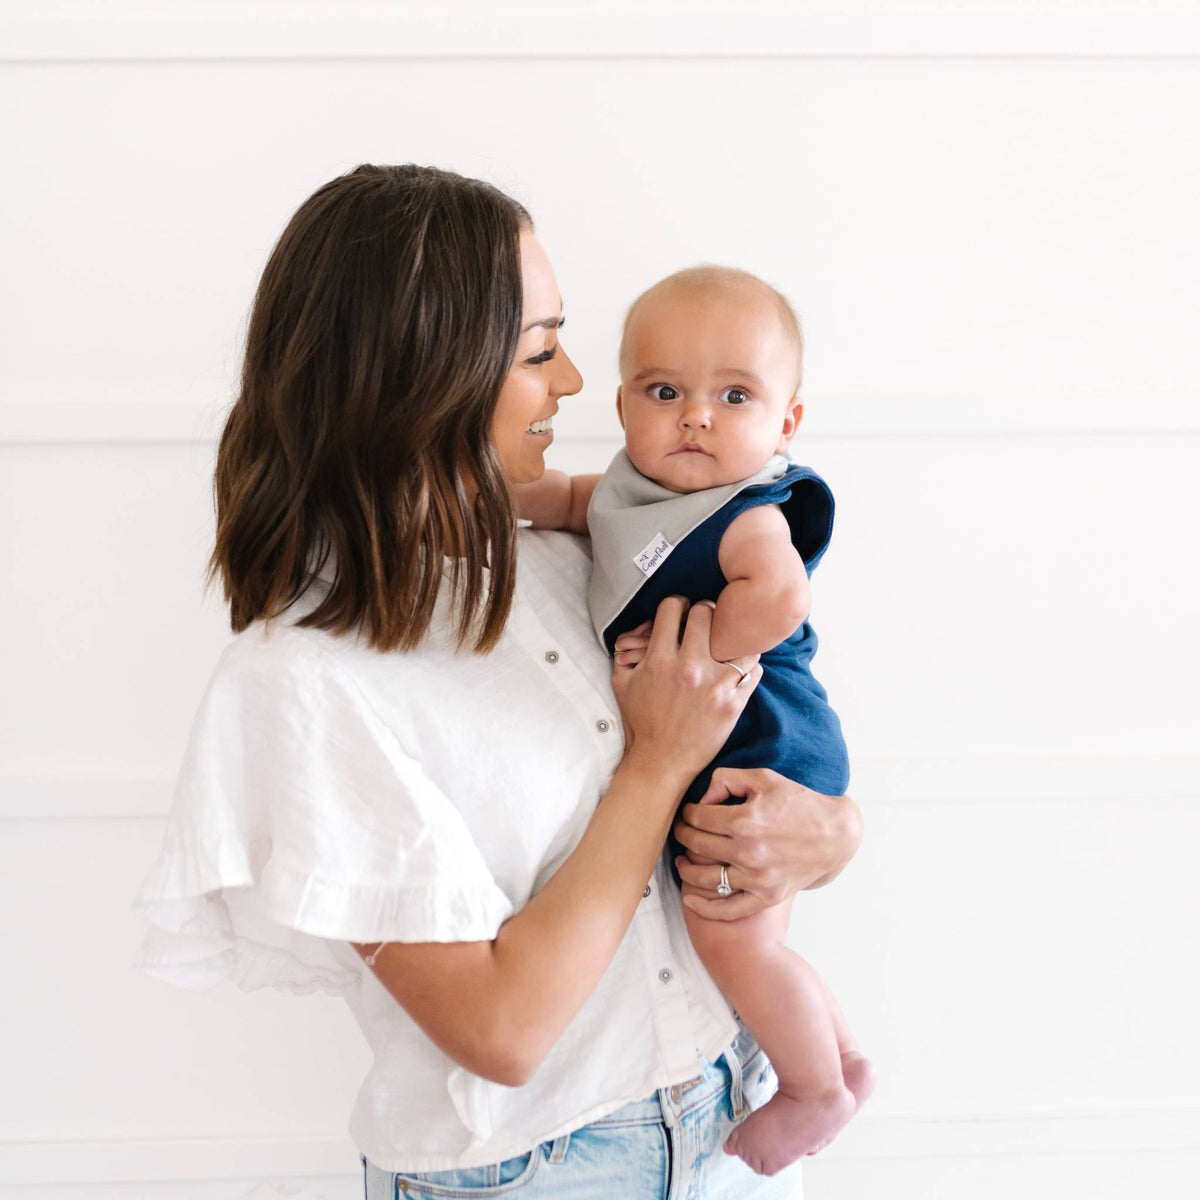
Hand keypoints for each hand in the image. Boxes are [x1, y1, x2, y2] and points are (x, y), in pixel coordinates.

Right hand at [610, 597, 761, 785]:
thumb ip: (627, 649)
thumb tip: (643, 625)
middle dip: (703, 613)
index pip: (673, 607)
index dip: (676, 605)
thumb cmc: (641, 721)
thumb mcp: (622, 682)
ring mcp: (715, 685)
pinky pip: (754, 669)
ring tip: (726, 644)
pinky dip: (748, 665)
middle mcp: (689, 668)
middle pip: (706, 612)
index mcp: (659, 660)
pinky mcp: (733, 703)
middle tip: (705, 623)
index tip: (680, 613)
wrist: (661, 762)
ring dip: (731, 637)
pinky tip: (737, 668)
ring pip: (737, 637)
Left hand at [672, 767, 862, 920]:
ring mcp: (758, 878)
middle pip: (697, 845)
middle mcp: (749, 851)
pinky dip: (705, 908)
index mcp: (746, 820)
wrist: (835, 834)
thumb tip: (701, 798)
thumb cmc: (798, 803)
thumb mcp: (763, 778)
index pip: (698, 818)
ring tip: (681, 861)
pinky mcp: (767, 896)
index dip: (687, 813)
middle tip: (681, 831)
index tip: (688, 813)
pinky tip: (689, 899)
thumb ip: (726, 779)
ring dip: (685, 869)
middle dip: (683, 836)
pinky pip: (729, 909)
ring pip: (705, 878)